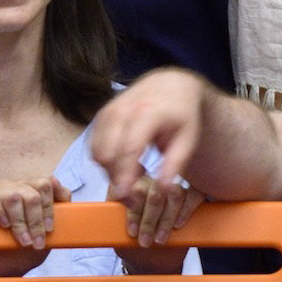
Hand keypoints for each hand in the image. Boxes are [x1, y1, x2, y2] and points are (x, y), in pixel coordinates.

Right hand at [0, 175, 70, 260]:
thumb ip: (59, 210)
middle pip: (33, 193)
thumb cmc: (20, 242)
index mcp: (32, 190)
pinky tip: (3, 225)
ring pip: (14, 197)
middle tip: (36, 242)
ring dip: (20, 223)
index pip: (46, 185)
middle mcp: (16, 186)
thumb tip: (66, 193)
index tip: (49, 229)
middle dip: (36, 221)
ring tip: (23, 240)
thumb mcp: (42, 230)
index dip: (49, 208)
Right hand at [88, 69, 212, 193]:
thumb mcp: (187, 139)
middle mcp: (122, 110)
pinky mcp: (100, 116)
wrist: (170, 85)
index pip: (128, 149)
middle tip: (135, 191)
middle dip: (116, 178)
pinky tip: (126, 160)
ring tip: (136, 170)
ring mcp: (108, 111)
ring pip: (97, 152)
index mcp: (147, 113)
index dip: (125, 175)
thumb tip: (164, 189)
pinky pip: (94, 146)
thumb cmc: (181, 114)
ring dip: (111, 170)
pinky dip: (106, 160)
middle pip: (107, 153)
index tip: (127, 196)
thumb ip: (175, 164)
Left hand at [119, 175, 200, 272]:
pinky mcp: (191, 194)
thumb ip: (115, 218)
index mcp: (130, 187)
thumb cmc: (131, 244)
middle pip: (154, 189)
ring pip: (173, 192)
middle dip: (149, 219)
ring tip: (159, 240)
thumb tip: (119, 201)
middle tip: (145, 241)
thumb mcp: (118, 234)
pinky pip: (193, 194)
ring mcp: (172, 187)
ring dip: (166, 219)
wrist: (150, 259)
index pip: (133, 189)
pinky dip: (186, 211)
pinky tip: (178, 226)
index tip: (133, 232)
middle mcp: (151, 182)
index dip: (134, 211)